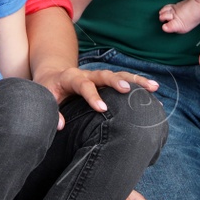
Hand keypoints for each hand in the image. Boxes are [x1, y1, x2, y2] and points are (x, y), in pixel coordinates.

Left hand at [34, 66, 158, 127]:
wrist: (53, 76)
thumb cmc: (49, 90)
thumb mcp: (45, 99)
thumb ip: (52, 112)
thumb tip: (60, 126)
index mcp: (70, 77)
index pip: (83, 85)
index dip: (92, 96)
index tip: (102, 108)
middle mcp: (87, 74)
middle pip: (104, 74)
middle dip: (117, 81)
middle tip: (129, 90)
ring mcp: (98, 76)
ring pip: (119, 74)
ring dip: (137, 80)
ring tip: (154, 87)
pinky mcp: (107, 81)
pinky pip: (124, 80)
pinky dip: (139, 85)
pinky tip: (154, 94)